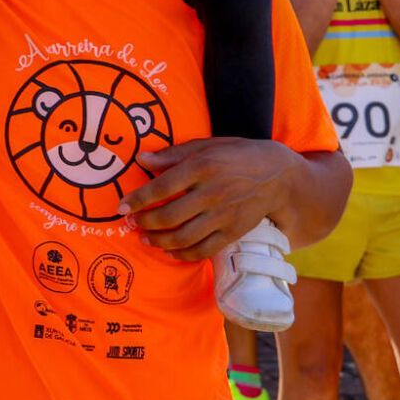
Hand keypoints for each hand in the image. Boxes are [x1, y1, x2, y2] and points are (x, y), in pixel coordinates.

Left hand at [121, 137, 302, 260]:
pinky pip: (203, 249)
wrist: (278, 176)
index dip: (138, 199)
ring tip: (145, 237)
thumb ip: (173, 154)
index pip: (162, 186)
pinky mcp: (233, 232)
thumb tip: (142, 160)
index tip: (121, 206)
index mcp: (203, 166)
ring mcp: (223, 215)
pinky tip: (169, 250)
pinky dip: (183, 254)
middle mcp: (212, 193)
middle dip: (144, 222)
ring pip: (183, 236)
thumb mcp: (207, 145)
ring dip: (159, 240)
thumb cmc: (237, 155)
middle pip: (169, 215)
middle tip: (131, 222)